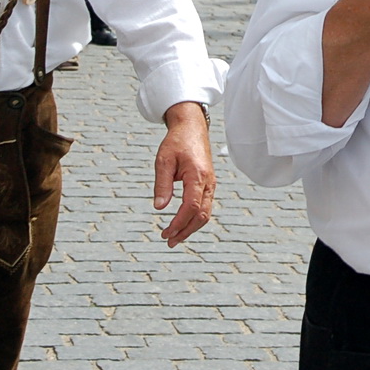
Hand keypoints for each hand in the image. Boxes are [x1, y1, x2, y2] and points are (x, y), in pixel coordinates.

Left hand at [153, 102, 214, 247]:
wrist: (192, 128)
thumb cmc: (176, 142)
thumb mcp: (163, 160)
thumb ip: (162, 184)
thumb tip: (159, 208)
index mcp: (197, 175)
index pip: (191, 206)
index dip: (179, 223)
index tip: (166, 233)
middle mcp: (208, 182)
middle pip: (201, 215)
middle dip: (185, 231)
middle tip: (169, 241)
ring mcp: (210, 184)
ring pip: (205, 213)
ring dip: (191, 228)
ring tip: (174, 237)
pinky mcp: (208, 184)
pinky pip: (205, 206)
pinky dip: (195, 219)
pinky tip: (182, 224)